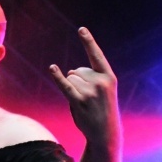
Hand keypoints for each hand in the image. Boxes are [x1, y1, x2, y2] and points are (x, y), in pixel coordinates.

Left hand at [49, 27, 121, 148]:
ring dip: (72, 90)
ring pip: (69, 79)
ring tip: (84, 103)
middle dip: (77, 82)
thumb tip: (69, 71)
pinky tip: (52, 68)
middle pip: (76, 71)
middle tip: (89, 99)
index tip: (81, 29)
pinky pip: (65, 85)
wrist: (105, 132)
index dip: (88, 41)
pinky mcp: (79, 101)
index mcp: (109, 77)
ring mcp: (90, 92)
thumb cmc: (102, 109)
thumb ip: (88, 77)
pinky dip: (57, 77)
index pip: (96, 55)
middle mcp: (100, 82)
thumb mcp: (102, 90)